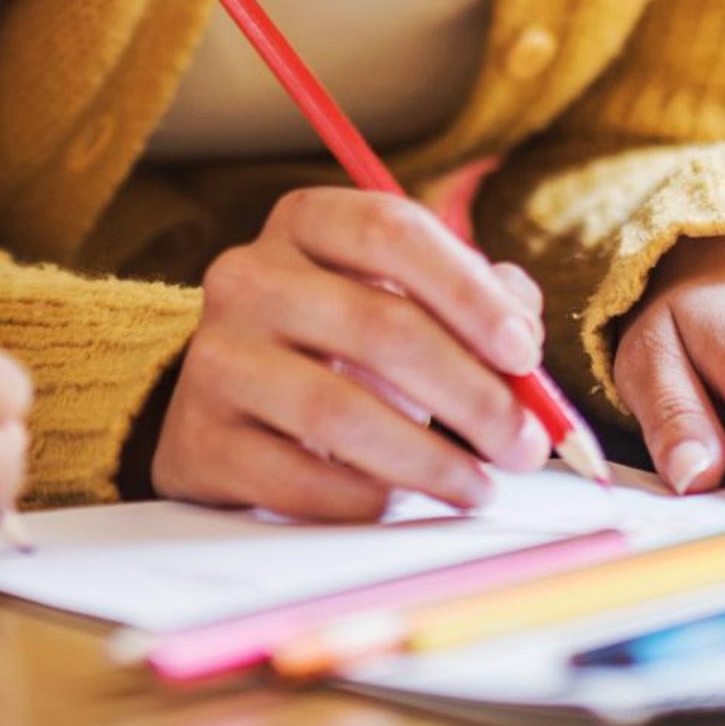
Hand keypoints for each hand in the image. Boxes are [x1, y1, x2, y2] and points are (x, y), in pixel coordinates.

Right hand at [150, 185, 554, 519]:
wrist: (233, 406)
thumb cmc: (343, 346)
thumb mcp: (403, 298)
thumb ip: (478, 298)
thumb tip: (523, 332)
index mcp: (305, 222)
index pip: (391, 230)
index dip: (469, 293)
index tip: (524, 355)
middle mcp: (248, 277)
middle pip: (378, 325)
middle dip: (472, 395)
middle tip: (525, 446)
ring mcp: (217, 358)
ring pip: (338, 412)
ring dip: (428, 460)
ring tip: (477, 488)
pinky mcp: (199, 439)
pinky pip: (295, 478)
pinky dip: (362, 499)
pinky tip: (398, 503)